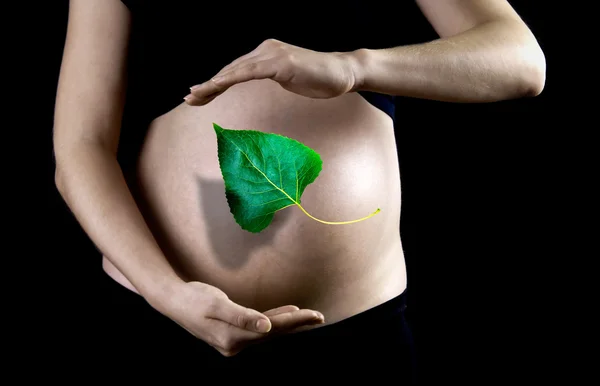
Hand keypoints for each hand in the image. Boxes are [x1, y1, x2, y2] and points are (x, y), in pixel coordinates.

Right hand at [160, 281, 324, 356]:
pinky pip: (257, 329)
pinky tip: (283, 315)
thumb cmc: (193, 299)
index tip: (315, 316)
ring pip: (266, 332)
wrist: (173, 301)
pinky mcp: (231, 334)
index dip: (294, 322)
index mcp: (232, 338)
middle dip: (296, 325)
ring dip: (286, 324)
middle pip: (272, 334)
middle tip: (319, 317)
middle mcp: (234, 344)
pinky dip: (271, 321)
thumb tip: (266, 328)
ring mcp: (233, 341)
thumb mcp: (216, 304)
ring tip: (307, 316)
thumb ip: (242, 317)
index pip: (271, 330)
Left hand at [184, 38, 360, 105]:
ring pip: (235, 70)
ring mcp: (272, 55)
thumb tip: (259, 81)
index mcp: (265, 53)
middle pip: (230, 69)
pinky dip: (230, 79)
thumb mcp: (288, 78)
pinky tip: (215, 86)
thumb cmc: (318, 78)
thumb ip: (272, 76)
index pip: (235, 70)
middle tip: (188, 98)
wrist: (343, 73)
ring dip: (212, 84)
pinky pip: (250, 72)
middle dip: (207, 85)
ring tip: (195, 95)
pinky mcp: (280, 63)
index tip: (199, 96)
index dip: (215, 84)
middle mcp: (265, 49)